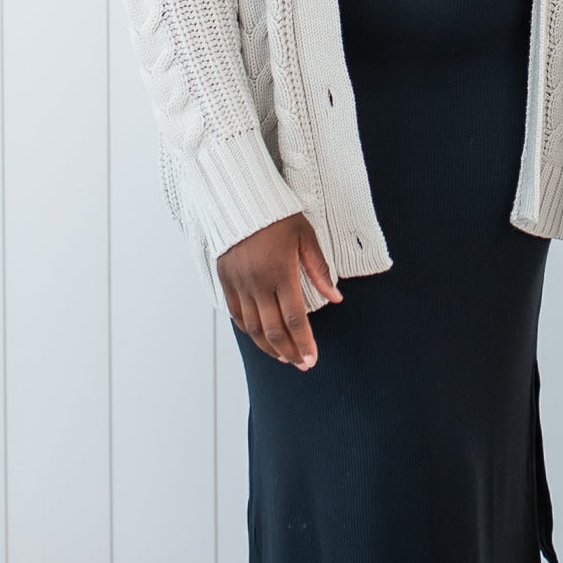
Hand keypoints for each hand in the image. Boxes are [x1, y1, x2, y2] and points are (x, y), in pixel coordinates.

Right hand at [219, 212, 340, 368]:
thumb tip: (337, 298)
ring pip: (252, 328)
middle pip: (273, 330)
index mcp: (281, 273)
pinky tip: (260, 338)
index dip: (304, 343)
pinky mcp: (225, 279)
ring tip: (284, 357)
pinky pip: (235, 313)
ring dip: (269, 347)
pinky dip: (248, 330)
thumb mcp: (306, 237)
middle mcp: (257, 283)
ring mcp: (239, 283)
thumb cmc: (278, 215)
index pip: (295, 319)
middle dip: (289, 352)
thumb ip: (320, 271)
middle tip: (301, 365)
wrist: (239, 198)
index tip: (312, 359)